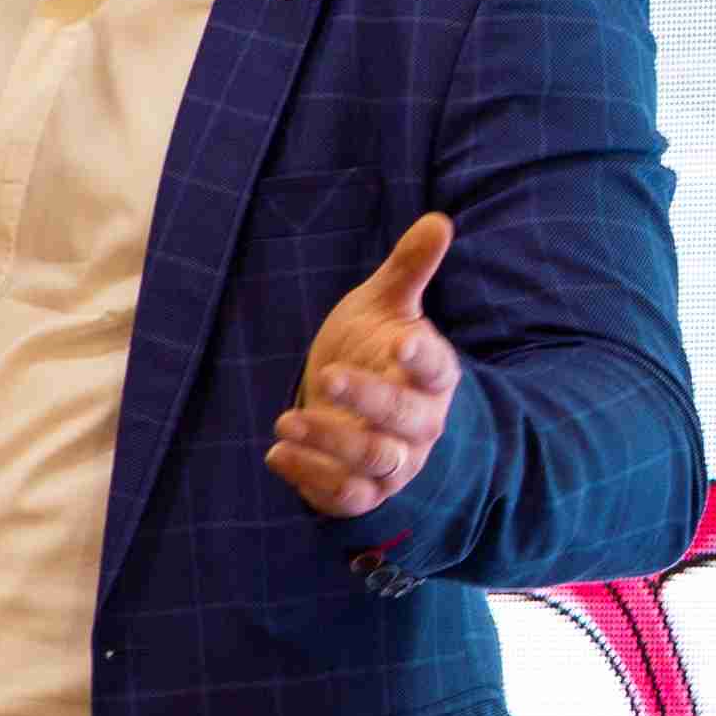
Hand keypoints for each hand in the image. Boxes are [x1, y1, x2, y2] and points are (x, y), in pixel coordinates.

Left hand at [274, 214, 460, 519]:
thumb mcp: (388, 304)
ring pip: (375, 460)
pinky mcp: (365, 489)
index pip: (438, 368)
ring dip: (331, 444)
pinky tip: (277, 454)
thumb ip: (410, 267)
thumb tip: (438, 219)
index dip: (424, 355)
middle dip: (369, 400)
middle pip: (405, 419)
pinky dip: (311, 480)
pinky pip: (346, 496)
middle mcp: (421, 423)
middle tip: (326, 375)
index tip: (403, 338)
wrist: (363, 409)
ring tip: (286, 420)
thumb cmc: (376, 348)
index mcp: (433, 375)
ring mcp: (396, 460)